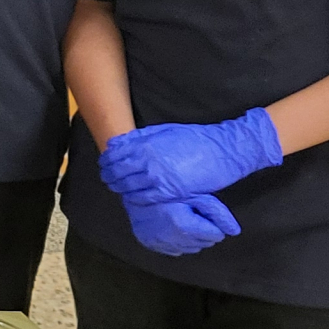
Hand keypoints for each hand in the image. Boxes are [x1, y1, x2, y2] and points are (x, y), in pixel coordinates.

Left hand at [97, 110, 282, 201]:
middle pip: (118, 172)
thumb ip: (142, 136)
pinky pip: (145, 198)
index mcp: (146, 144)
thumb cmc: (196, 139)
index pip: (116, 155)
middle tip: (107, 178)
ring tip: (117, 188)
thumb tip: (121, 141)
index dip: (106, 161)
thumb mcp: (166, 131)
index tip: (104, 164)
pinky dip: (136, 198)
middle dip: (109, 175)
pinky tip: (134, 197)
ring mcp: (158, 177)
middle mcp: (148, 160)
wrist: (223, 151)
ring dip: (120, 188)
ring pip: (128, 186)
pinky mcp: (170, 191)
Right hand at [121, 190, 241, 256]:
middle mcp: (170, 238)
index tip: (203, 212)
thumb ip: (219, 213)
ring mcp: (157, 242)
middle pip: (204, 244)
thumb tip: (235, 232)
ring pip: (190, 249)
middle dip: (204, 231)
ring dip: (191, 237)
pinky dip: (177, 241)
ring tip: (183, 219)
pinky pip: (174, 250)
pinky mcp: (149, 243)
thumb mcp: (198, 196)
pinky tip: (172, 227)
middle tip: (193, 214)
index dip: (213, 223)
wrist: (135, 186)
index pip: (215, 236)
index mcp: (183, 225)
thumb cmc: (170, 188)